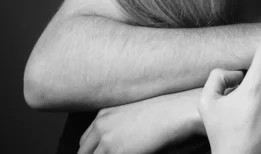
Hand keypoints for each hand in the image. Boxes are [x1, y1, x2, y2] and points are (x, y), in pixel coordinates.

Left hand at [78, 89, 201, 153]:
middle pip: (83, 152)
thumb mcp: (136, 116)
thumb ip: (121, 128)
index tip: (101, 153)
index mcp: (104, 115)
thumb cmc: (164, 112)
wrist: (176, 112)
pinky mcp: (115, 152)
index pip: (85, 142)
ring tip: (124, 152)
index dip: (92, 152)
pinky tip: (133, 153)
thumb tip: (121, 142)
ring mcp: (106, 140)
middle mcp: (101, 126)